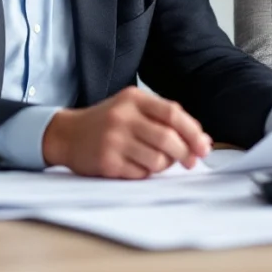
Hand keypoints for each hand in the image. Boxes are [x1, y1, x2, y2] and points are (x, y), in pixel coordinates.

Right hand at [41, 86, 211, 178]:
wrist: (67, 134)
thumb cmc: (108, 123)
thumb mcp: (133, 109)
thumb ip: (165, 119)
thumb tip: (202, 140)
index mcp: (133, 98)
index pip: (172, 113)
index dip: (193, 132)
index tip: (204, 147)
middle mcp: (123, 116)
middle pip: (168, 138)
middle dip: (185, 153)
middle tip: (190, 161)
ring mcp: (113, 139)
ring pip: (157, 159)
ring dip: (164, 165)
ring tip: (156, 161)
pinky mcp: (107, 162)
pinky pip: (140, 173)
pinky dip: (145, 173)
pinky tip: (136, 165)